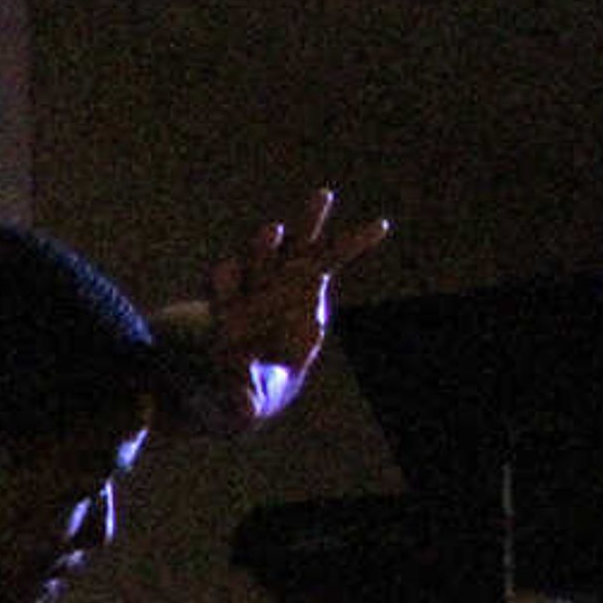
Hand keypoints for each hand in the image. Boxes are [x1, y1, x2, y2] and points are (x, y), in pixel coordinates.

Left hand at [183, 188, 389, 435]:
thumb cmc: (234, 395)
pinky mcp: (308, 283)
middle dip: (262, 248)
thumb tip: (244, 402)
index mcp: (227, 315)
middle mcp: (251, 292)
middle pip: (254, 260)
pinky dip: (354, 241)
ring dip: (305, 224)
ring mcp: (280, 282)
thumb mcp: (234, 406)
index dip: (224, 280)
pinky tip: (380, 227)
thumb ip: (239, 400)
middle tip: (272, 233)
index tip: (228, 273)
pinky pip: (332, 257)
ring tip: (321, 196)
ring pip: (293, 246)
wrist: (249, 386)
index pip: (221, 286)